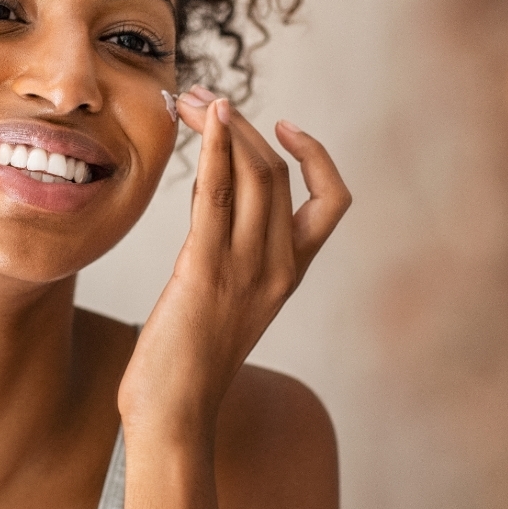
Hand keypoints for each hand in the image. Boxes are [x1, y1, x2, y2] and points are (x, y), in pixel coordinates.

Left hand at [117, 86, 351, 440]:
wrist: (174, 412)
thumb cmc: (190, 361)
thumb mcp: (227, 299)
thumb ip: (233, 251)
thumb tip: (213, 199)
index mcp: (291, 274)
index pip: (332, 201)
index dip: (316, 155)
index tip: (282, 124)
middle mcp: (279, 267)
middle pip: (278, 172)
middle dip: (244, 124)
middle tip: (204, 96)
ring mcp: (247, 269)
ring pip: (254, 175)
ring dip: (224, 125)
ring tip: (192, 97)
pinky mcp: (205, 271)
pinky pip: (216, 196)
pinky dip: (213, 149)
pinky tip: (202, 120)